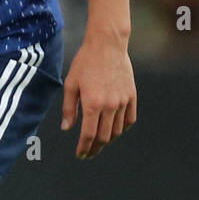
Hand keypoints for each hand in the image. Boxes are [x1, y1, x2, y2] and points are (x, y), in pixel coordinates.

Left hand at [61, 33, 135, 158]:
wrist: (107, 45)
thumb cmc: (85, 62)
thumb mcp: (71, 84)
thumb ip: (69, 108)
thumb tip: (67, 129)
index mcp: (92, 103)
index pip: (89, 135)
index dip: (84, 148)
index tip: (80, 154)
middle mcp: (110, 105)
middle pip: (104, 137)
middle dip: (95, 148)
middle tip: (88, 153)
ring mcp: (123, 101)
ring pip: (117, 131)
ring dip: (107, 140)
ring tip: (99, 142)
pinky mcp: (132, 96)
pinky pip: (129, 120)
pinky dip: (122, 128)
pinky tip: (114, 130)